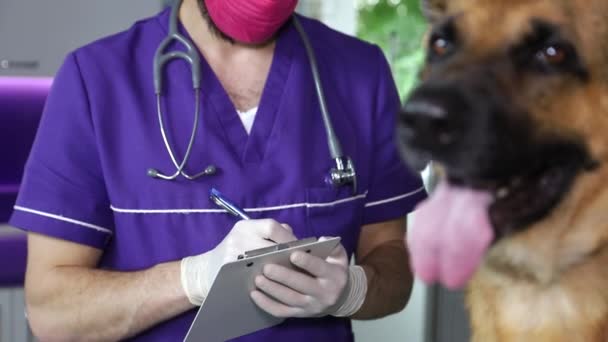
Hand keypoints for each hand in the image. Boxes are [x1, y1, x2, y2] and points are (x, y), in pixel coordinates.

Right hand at [181, 219, 296, 304]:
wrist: (204, 272)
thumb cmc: (232, 253)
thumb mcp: (247, 236)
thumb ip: (269, 233)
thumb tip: (293, 235)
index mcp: (244, 226)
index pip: (271, 226)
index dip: (287, 237)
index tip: (299, 247)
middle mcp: (238, 237)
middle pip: (270, 243)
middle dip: (287, 253)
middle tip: (298, 263)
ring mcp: (233, 255)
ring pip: (266, 259)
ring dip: (281, 266)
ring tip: (292, 272)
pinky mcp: (231, 272)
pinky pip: (256, 274)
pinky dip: (269, 278)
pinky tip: (278, 282)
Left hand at [250, 238, 349, 317]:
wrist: (340, 298)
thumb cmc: (334, 270)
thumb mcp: (340, 256)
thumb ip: (332, 246)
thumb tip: (320, 239)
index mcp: (334, 276)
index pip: (320, 269)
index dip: (307, 262)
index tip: (292, 254)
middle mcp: (324, 294)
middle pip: (302, 285)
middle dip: (283, 276)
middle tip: (266, 267)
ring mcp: (311, 306)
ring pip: (289, 299)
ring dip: (272, 289)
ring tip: (258, 279)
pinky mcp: (300, 314)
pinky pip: (281, 311)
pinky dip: (266, 304)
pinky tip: (254, 294)